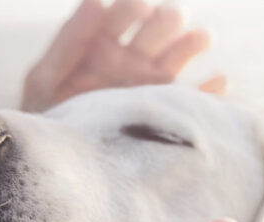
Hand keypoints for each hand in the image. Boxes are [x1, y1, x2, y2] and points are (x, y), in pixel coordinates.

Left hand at [21, 0, 225, 112]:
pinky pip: (198, 98)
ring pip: (183, 52)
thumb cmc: (47, 118)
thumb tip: (95, 0)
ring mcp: (152, 84)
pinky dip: (212, 90)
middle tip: (169, 21)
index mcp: (102, 44)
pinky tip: (218, 82)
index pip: (124, 13)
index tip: (139, 9)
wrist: (60, 164)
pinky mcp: (168, 112)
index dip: (132, 7)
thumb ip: (69, 42)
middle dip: (167, 19)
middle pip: (159, 26)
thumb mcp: (45, 80)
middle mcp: (132, 58)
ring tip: (200, 38)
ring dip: (194, 41)